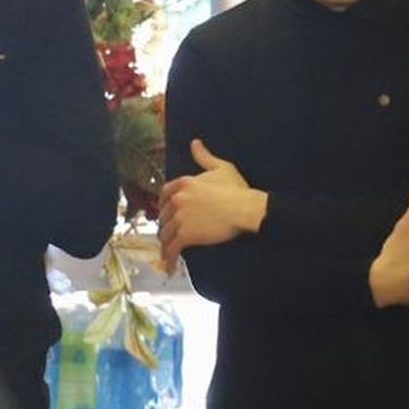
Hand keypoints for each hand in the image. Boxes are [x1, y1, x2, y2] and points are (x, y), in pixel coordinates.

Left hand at [157, 138, 266, 270]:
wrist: (245, 209)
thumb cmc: (236, 189)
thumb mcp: (221, 168)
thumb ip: (204, 157)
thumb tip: (194, 142)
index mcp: (184, 183)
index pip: (164, 194)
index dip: (164, 204)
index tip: (166, 212)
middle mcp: (177, 200)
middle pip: (164, 216)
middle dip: (166, 225)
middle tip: (169, 234)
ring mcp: (179, 218)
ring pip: (165, 233)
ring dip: (166, 243)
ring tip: (169, 252)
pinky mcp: (185, 235)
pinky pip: (172, 248)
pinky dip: (169, 258)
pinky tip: (170, 265)